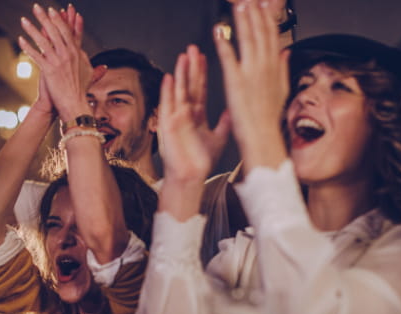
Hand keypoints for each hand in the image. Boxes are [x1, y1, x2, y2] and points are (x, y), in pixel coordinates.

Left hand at [18, 4, 92, 121]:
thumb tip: (104, 67)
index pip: (70, 31)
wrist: (75, 105)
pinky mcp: (50, 70)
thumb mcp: (90, 77)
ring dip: (33, 29)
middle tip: (38, 7)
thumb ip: (96, 69)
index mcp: (77, 53)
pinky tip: (21, 39)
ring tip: (24, 20)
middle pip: (56, 31)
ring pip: (44, 40)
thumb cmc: (81, 92)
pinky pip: (37, 55)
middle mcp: (69, 54)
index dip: (64, 19)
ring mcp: (59, 61)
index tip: (60, 9)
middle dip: (46, 17)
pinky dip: (28, 47)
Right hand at [159, 49, 219, 184]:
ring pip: (179, 92)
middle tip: (193, 48)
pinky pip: (167, 105)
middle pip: (189, 86)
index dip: (202, 74)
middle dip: (191, 67)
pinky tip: (169, 78)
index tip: (204, 58)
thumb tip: (233, 111)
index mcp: (197, 117)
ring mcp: (176, 119)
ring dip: (181, 74)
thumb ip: (224, 124)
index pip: (200, 90)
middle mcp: (185, 115)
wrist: (190, 178)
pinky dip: (168, 92)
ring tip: (183, 56)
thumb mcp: (218, 139)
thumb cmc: (200, 162)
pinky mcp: (168, 126)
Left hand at [214, 0, 288, 168]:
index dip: (268, 18)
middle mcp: (264, 67)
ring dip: (242, 21)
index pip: (272, 36)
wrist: (262, 136)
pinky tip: (219, 32)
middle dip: (256, 13)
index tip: (264, 5)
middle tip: (250, 0)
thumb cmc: (269, 118)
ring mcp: (250, 73)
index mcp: (275, 68)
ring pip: (247, 40)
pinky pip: (229, 58)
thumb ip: (283, 68)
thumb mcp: (282, 90)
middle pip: (261, 33)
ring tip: (238, 7)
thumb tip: (285, 53)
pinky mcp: (235, 81)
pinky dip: (224, 44)